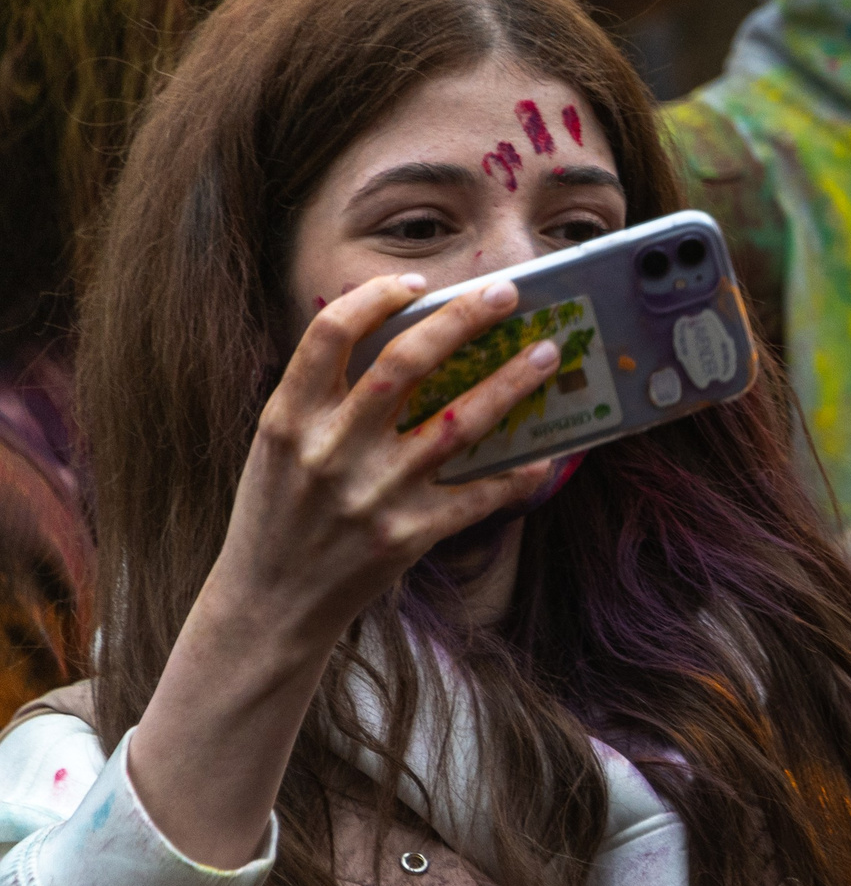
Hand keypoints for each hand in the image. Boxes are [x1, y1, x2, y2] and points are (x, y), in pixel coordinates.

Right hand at [202, 273, 565, 646]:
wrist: (270, 603)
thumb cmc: (278, 514)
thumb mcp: (277, 446)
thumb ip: (321, 398)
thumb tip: (396, 339)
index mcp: (288, 418)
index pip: (330, 333)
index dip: (377, 298)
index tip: (419, 283)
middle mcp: (330, 450)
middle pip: (405, 364)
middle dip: (462, 320)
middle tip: (506, 293)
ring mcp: (373, 494)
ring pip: (458, 422)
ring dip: (509, 383)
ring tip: (544, 354)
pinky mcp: (409, 535)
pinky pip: (478, 495)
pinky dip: (517, 473)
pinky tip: (545, 454)